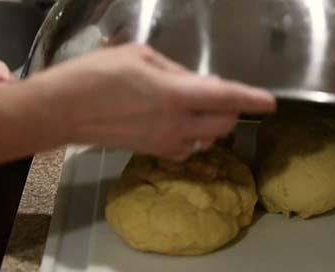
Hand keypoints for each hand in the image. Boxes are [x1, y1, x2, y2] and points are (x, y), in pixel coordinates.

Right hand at [31, 44, 275, 160]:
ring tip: (194, 105)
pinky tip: (178, 122)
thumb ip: (177, 71)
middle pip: (225, 123)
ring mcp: (167, 143)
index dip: (253, 98)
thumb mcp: (140, 57)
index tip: (271, 102)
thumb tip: (201, 84)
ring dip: (212, 122)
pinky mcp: (154, 152)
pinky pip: (189, 148)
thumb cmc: (96, 75)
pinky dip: (193, 135)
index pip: (227, 98)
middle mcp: (178, 124)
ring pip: (209, 137)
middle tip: (218, 93)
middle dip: (231, 109)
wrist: (63, 111)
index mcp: (176, 95)